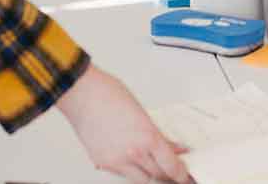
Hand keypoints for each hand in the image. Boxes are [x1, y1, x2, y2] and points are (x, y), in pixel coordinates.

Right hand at [57, 65, 191, 182]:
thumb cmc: (107, 93)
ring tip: (156, 168)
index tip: (186, 174)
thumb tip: (172, 146)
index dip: (183, 174)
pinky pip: (123, 175)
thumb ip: (158, 133)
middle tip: (175, 172)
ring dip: (151, 176)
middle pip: (159, 176)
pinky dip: (132, 171)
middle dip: (169, 175)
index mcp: (147, 136)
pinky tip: (134, 162)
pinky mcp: (103, 163)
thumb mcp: (141, 111)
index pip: (172, 166)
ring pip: (141, 181)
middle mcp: (133, 152)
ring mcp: (117, 161)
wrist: (80, 92)